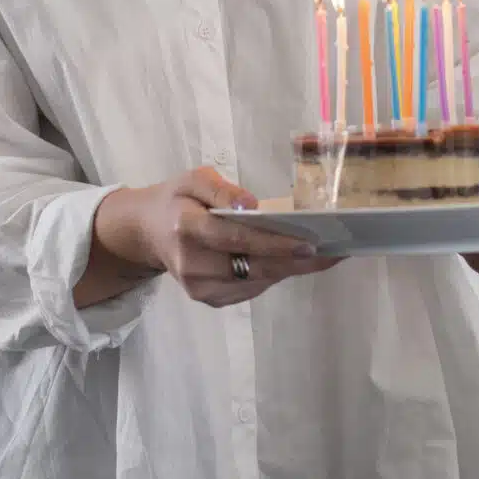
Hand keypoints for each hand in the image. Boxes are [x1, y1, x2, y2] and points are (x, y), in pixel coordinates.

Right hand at [90, 166, 339, 307]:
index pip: (234, 238)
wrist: (147, 232)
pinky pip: (248, 290)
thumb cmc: (177, 200)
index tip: (309, 243)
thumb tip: (251, 206)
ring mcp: (198, 288)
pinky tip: (294, 263)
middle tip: (332, 252)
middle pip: (251, 266)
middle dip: (294, 261)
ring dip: (289, 270)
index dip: (273, 243)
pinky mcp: (208, 299)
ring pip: (254, 282)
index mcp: (185, 228)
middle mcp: (191, 264)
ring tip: (323, 256)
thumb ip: (221, 190)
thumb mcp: (193, 179)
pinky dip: (273, 275)